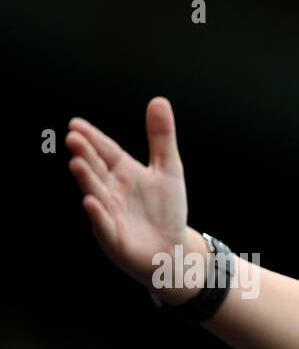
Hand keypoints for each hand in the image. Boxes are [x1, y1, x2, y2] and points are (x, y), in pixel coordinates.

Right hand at [66, 97, 193, 294]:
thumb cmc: (166, 209)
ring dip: (87, 180)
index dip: (93, 138)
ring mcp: (110, 213)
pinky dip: (98, 214)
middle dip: (85, 154)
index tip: (76, 124)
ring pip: (96, 193)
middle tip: (74, 138)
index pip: (106, 151)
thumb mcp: (168, 168)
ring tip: (78, 164)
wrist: (173, 248)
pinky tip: (91, 202)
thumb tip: (159, 100)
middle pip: (97, 169)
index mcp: (123, 172)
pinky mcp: (114, 237)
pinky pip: (104, 225)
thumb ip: (161, 137)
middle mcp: (111, 190)